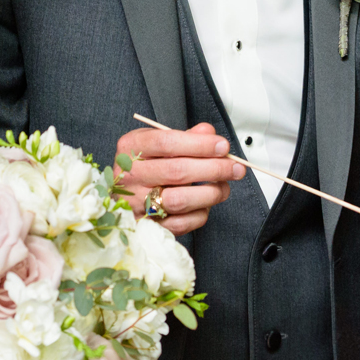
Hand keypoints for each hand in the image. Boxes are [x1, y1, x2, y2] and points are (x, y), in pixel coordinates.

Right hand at [115, 122, 243, 235]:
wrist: (124, 193)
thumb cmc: (147, 164)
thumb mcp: (158, 142)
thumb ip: (185, 136)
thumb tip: (209, 133)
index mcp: (131, 148)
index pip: (167, 143)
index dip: (199, 144)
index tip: (223, 146)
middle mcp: (130, 176)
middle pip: (177, 171)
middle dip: (214, 168)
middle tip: (235, 167)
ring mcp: (136, 203)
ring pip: (180, 200)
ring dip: (211, 193)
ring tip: (224, 186)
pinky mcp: (148, 226)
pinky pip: (181, 223)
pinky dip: (201, 213)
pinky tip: (207, 203)